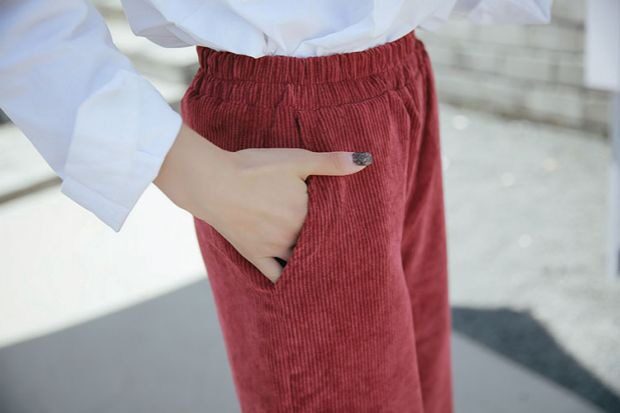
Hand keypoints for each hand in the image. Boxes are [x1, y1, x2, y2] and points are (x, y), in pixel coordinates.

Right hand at [154, 122, 372, 282]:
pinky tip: (299, 286)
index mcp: (309, 215)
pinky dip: (290, 281)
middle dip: (331, 247)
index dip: (344, 226)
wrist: (213, 182)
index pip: (335, 226)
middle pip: (320, 245)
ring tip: (328, 267)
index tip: (355, 229)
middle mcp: (296, 236)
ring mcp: (275, 249)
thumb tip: (366, 161)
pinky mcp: (255, 255)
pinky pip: (277, 275)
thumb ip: (332, 163)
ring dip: (314, 263)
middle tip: (348, 253)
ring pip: (303, 262)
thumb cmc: (255, 168)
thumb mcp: (297, 159)